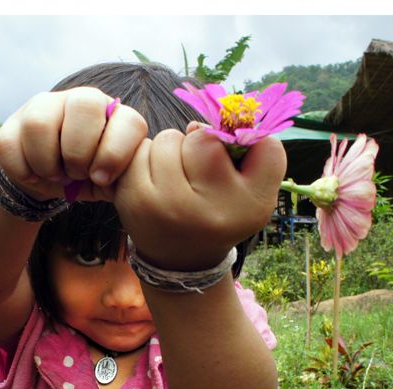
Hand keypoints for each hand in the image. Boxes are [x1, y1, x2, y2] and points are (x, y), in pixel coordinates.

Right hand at [0, 88, 148, 202]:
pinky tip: (34, 174)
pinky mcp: (13, 123)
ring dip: (47, 163)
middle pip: (84, 104)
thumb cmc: (89, 177)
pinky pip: (11, 145)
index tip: (101, 178)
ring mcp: (45, 106)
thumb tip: (130, 174)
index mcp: (114, 114)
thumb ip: (126, 174)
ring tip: (55, 174)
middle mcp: (82, 101)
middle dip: (79, 152)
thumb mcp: (112, 180)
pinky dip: (24, 172)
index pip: (127, 120)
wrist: (50, 180)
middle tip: (76, 174)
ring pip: (40, 123)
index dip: (114, 153)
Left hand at [113, 122, 286, 269]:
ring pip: (168, 140)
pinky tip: (154, 181)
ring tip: (176, 177)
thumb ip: (254, 150)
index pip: (259, 144)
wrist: (181, 257)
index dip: (239, 143)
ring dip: (171, 150)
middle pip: (202, 138)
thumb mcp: (256, 188)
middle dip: (198, 145)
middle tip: (198, 173)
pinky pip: (141, 150)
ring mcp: (167, 207)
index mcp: (251, 206)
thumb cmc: (221, 210)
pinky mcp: (134, 200)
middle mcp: (210, 211)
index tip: (231, 164)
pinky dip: (147, 157)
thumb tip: (196, 127)